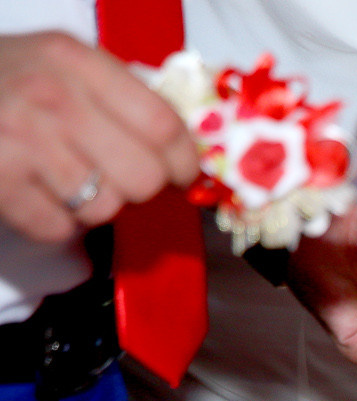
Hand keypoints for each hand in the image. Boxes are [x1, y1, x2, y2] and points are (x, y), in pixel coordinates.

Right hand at [0, 31, 198, 242]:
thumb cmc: (0, 80)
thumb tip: (182, 145)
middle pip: (144, 176)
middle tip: (113, 176)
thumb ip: (116, 92)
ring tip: (64, 179)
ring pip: (105, 207)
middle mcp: (50, 97)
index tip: (182, 173)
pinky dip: (53, 221)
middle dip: (137, 187)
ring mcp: (21, 140)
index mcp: (73, 60)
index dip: (183, 160)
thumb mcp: (54, 62)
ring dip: (92, 204)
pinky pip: (60, 228)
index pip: (162, 124)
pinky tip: (36, 193)